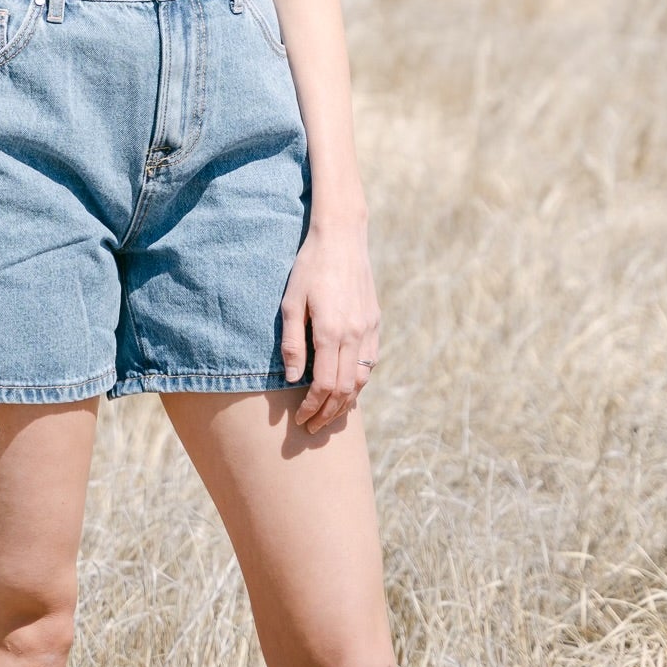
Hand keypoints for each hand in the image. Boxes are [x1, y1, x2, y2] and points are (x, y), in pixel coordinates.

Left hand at [280, 214, 380, 433]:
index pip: (324, 385)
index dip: (312, 407)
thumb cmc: (309, 267)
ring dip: (347, 403)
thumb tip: (292, 379)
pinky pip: (370, 362)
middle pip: (346, 389)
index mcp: (331, 332)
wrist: (342, 238)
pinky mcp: (375, 322)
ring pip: (362, 379)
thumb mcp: (291, 302)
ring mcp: (368, 329)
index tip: (300, 419)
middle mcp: (354, 335)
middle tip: (313, 428)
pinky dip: (359, 381)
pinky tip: (347, 388)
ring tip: (329, 416)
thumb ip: (292, 342)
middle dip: (329, 413)